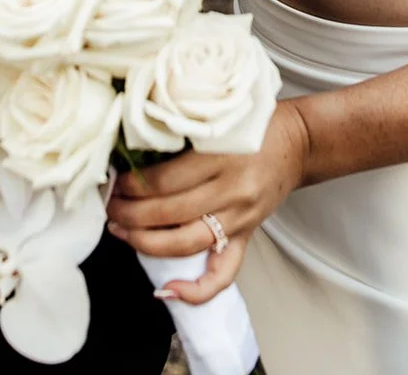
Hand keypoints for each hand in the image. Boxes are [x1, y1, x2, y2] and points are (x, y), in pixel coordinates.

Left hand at [105, 100, 309, 304]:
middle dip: (129, 213)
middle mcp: (232, 191)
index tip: (113, 179)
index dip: (132, 184)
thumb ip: (186, 130)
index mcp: (222, 156)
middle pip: (169, 213)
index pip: (165, 180)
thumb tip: (135, 144)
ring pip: (184, 243)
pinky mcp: (246, 236)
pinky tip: (167, 290)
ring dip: (144, 242)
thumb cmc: (256, 123)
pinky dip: (195, 290)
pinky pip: (223, 274)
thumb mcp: (220, 117)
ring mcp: (240, 218)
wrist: (299, 141)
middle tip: (108, 206)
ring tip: (121, 231)